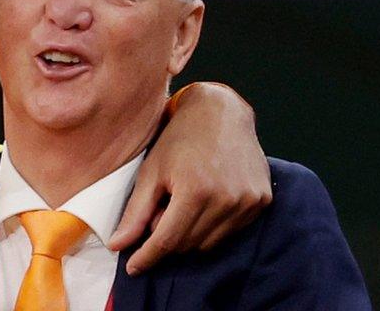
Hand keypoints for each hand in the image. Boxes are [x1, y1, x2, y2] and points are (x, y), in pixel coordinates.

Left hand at [108, 82, 271, 274]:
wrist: (220, 112)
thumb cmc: (180, 139)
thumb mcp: (151, 172)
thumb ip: (136, 212)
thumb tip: (117, 245)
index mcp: (195, 191)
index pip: (167, 240)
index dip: (147, 256)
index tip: (133, 267)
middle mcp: (227, 199)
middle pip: (187, 244)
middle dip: (167, 236)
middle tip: (161, 209)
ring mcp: (248, 202)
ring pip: (209, 243)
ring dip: (190, 233)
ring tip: (182, 201)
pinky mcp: (262, 201)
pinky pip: (230, 232)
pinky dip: (212, 226)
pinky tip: (205, 201)